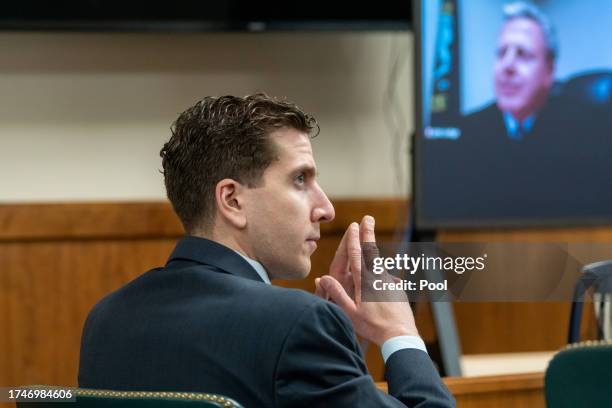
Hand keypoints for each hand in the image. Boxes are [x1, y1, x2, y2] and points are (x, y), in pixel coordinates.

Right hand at [316, 217, 418, 345]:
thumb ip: (337, 294)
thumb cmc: (372, 327)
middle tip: (368, 218)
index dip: (355, 239)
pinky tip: (380, 283)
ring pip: (379, 263)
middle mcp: (378, 277)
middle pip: (372, 251)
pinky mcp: (398, 289)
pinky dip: (381, 275)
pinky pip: (387, 278)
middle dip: (368, 233)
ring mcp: (390, 282)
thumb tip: (321, 277)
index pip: (358, 255)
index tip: (354, 225)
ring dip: (373, 252)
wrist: (401, 335)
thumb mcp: (350, 313)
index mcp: (364, 281)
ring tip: (370, 244)